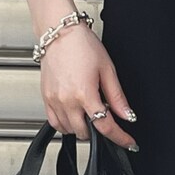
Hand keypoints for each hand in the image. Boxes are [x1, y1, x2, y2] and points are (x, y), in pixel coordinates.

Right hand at [39, 23, 138, 148]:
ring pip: (69, 130)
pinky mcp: (46, 98)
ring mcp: (54, 100)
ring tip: (89, 112)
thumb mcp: (107, 70)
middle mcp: (66, 100)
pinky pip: (54, 123)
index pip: (104, 126)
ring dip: (82, 128)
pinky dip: (66, 124)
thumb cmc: (82, 45)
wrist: (59, 32)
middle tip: (105, 116)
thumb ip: (117, 97)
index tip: (128, 142)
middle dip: (98, 131)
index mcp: (84, 93)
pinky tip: (75, 114)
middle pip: (85, 133)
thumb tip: (127, 115)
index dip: (119, 137)